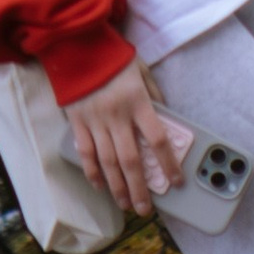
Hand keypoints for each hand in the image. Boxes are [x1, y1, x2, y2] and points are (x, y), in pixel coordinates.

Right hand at [67, 56, 189, 216]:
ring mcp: (95, 120)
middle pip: (131, 160)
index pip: (158, 139)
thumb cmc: (113, 57)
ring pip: (108, 162)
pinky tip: (99, 186)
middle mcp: (117, 115)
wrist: (77, 45)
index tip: (176, 181)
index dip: (168, 163)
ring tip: (125, 204)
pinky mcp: (78, 121)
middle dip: (139, 188)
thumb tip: (166, 116)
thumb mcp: (142, 70)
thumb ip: (154, 94)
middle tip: (146, 209)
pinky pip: (86, 153)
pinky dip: (92, 172)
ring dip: (117, 187)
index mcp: (137, 102)